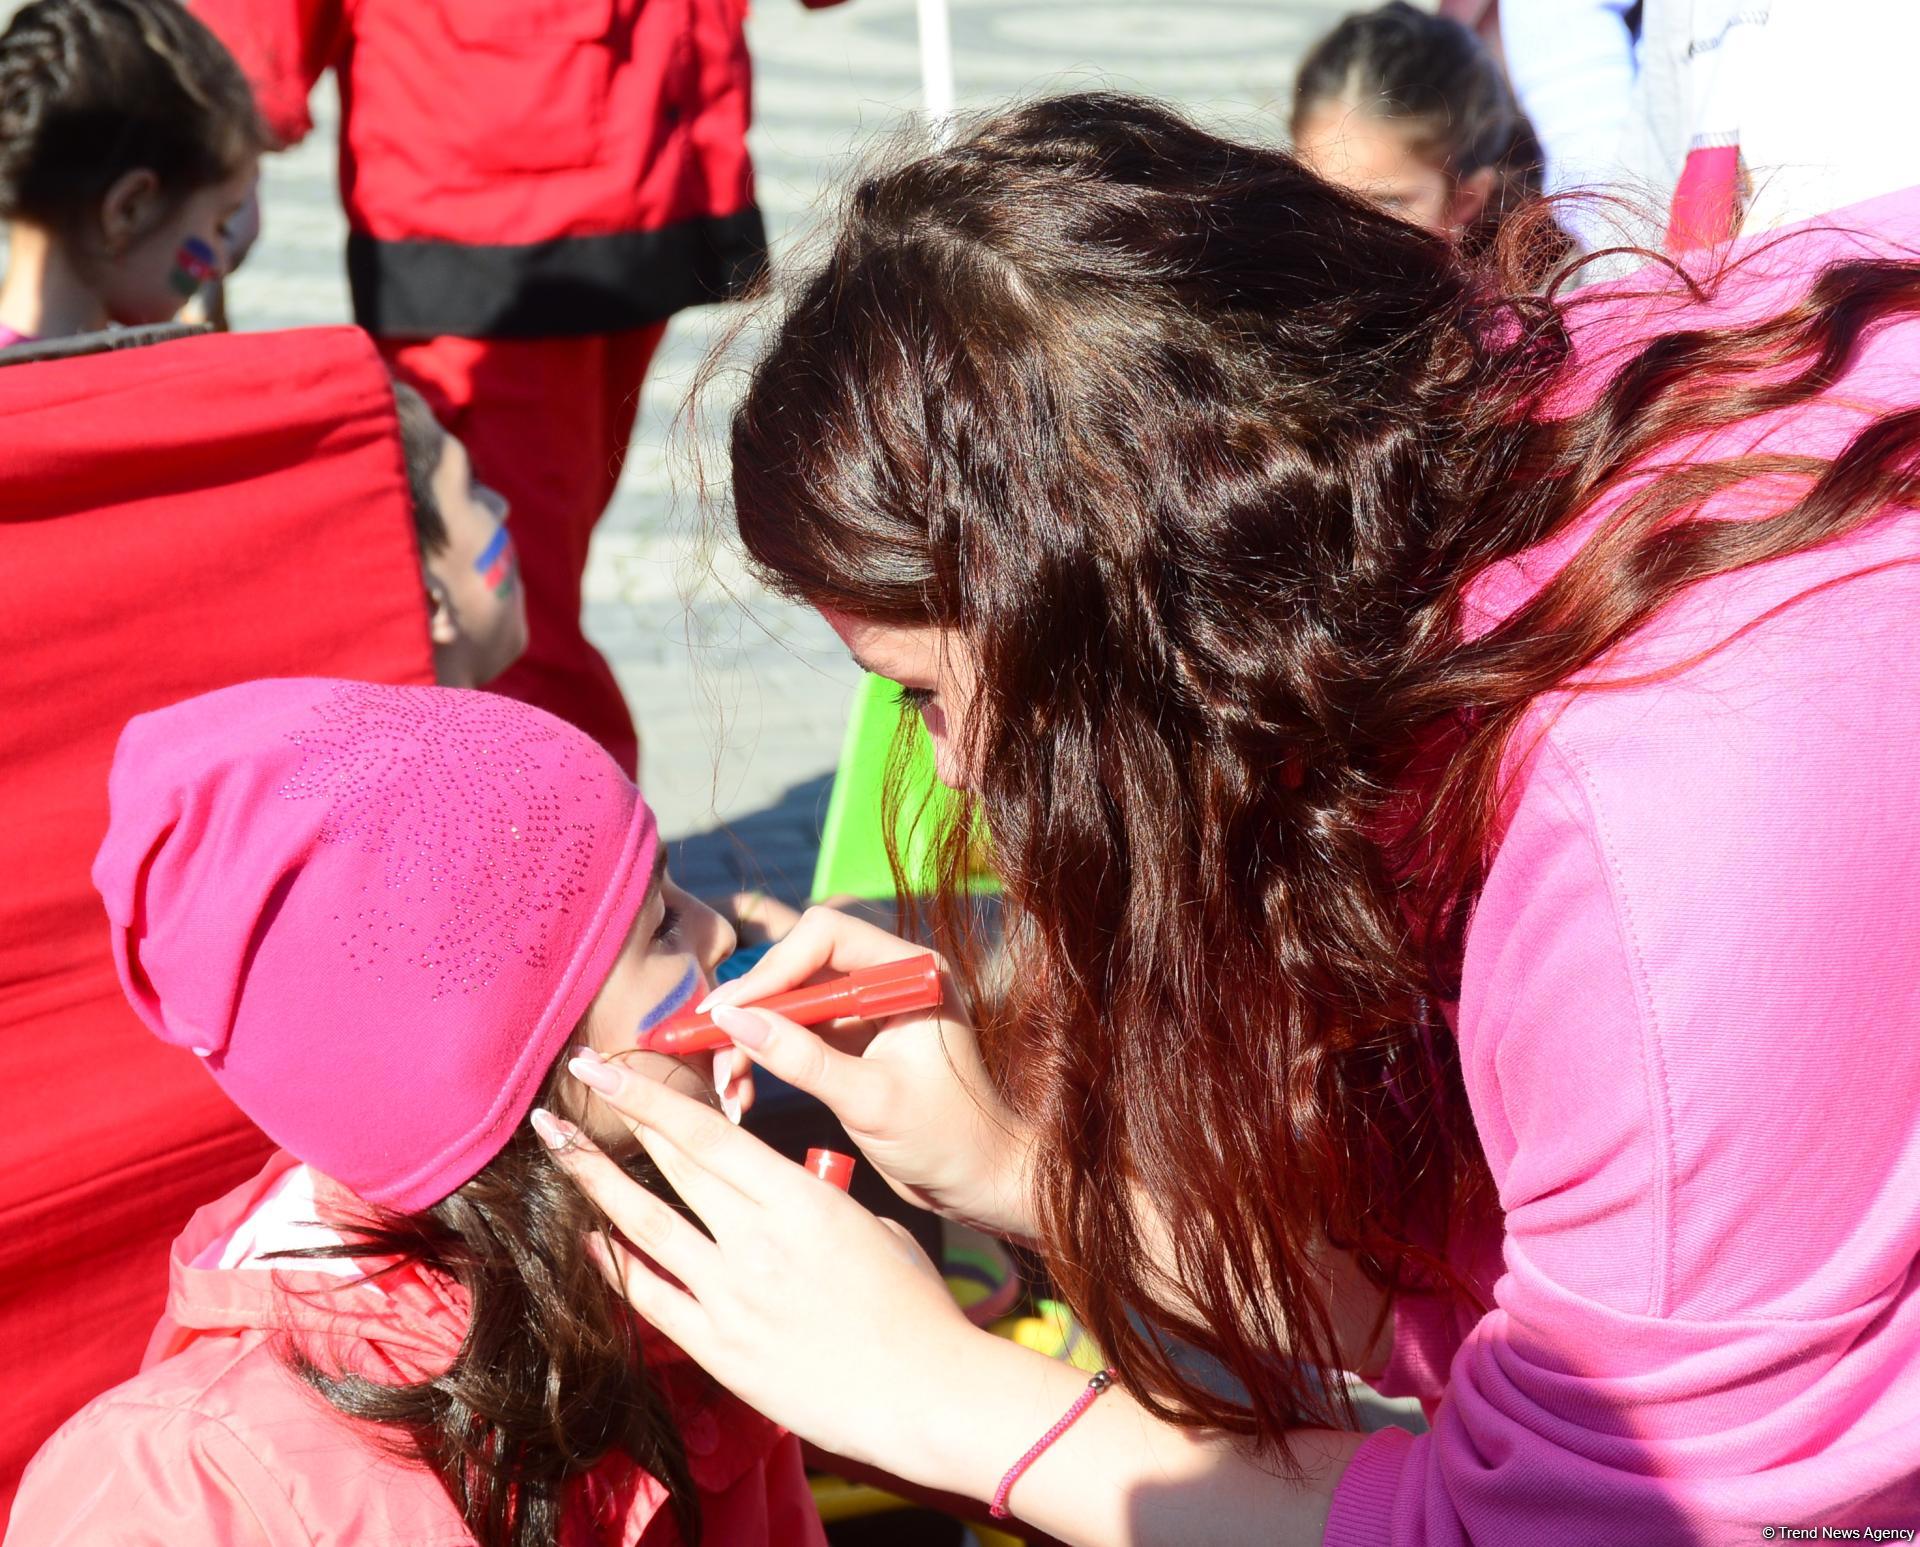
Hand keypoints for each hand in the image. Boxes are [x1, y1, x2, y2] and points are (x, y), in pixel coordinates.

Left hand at [536, 1058, 988, 1467]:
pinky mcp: (719, 1350)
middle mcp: (756, 1240)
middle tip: (572, 1080)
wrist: (927, 1394)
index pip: (709, 1132)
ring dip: (595, 1181)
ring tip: (555, 1147)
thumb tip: (781, 1197)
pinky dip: (614, 1266)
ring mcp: (731, 1296)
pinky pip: (652, 1299)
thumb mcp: (870, 1226)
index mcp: (800, 1199)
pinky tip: (588, 1240)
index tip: (607, 1064)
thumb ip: (813, 1202)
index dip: (651, 1094)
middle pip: (672, 1165)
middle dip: (617, 1116)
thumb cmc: (915, 1306)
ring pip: (645, 1225)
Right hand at [699, 906, 1038, 1239]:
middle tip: (706, 1044)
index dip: (772, 969)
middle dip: (751, 1006)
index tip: (729, 1012)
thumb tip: (734, 1020)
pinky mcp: (852, 1039)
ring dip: (751, 1037)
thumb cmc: (946, 1140)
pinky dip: (765, 1056)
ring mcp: (869, 1007)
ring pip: (789, 999)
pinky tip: (743, 1091)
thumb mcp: (870, 1101)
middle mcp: (890, 977)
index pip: (826, 935)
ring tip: (727, 1082)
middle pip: (799, 963)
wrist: (978, 1183)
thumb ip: (802, 1059)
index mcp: (911, 971)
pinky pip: (794, 1032)